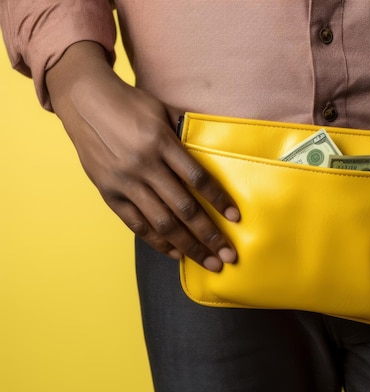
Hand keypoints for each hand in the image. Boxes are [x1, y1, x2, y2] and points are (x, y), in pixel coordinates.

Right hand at [46, 41, 238, 270]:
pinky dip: (157, 242)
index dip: (219, 200)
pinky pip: (136, 224)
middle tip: (228, 254)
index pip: (198, 178)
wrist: (83, 100)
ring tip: (209, 262)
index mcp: (161, 142)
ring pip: (162, 222)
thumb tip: (214, 151)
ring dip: (188, 246)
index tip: (235, 218)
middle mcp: (144, 165)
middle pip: (183, 208)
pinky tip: (176, 253)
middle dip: (209, 235)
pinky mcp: (109, 193)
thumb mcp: (162, 110)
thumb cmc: (129, 103)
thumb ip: (186, 133)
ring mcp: (124, 182)